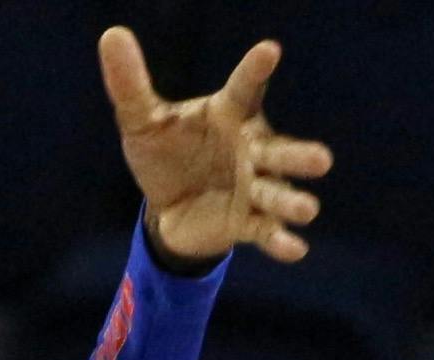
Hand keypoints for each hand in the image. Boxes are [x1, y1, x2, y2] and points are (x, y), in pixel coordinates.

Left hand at [100, 26, 328, 265]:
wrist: (168, 208)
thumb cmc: (166, 153)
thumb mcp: (142, 121)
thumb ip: (130, 84)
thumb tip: (112, 36)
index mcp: (229, 116)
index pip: (244, 90)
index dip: (255, 71)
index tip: (269, 50)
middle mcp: (250, 150)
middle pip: (278, 151)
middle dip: (298, 156)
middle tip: (322, 160)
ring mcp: (253, 188)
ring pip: (277, 193)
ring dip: (291, 202)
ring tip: (307, 210)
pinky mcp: (247, 223)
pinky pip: (266, 231)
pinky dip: (281, 241)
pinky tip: (295, 249)